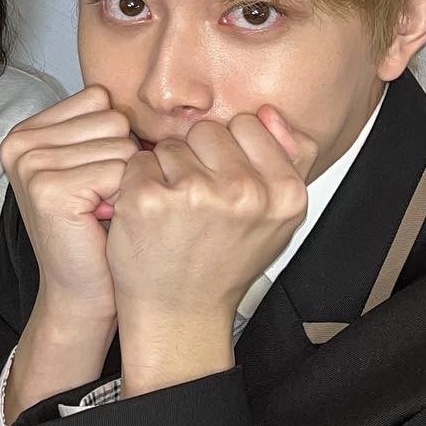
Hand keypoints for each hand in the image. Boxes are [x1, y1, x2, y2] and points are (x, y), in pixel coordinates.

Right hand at [0, 86, 136, 322]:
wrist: (82, 291)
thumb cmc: (96, 229)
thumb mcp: (90, 164)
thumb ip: (100, 125)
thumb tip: (151, 100)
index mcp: (26, 130)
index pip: (100, 99)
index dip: (113, 138)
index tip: (96, 175)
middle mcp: (19, 142)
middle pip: (112, 119)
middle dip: (121, 160)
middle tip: (100, 197)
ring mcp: (30, 164)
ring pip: (120, 145)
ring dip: (125, 181)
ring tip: (102, 209)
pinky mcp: (48, 188)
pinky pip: (119, 172)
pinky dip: (124, 198)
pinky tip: (103, 220)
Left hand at [109, 107, 317, 395]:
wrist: (180, 313)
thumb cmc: (224, 263)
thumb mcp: (276, 218)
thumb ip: (288, 159)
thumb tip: (269, 112)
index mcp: (284, 193)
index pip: (248, 124)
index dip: (229, 153)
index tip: (225, 187)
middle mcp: (244, 192)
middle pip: (207, 130)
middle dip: (197, 158)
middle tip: (197, 204)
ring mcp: (195, 194)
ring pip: (171, 144)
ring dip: (166, 171)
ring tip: (175, 212)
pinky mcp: (149, 199)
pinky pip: (139, 160)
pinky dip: (137, 183)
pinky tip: (149, 215)